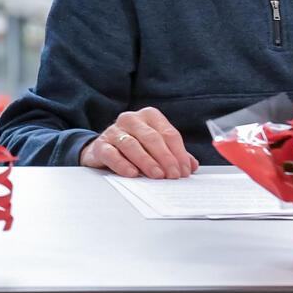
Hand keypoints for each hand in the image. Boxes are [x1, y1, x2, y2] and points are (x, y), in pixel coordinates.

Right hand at [80, 107, 198, 178]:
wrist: (104, 149)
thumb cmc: (136, 147)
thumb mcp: (157, 147)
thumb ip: (174, 154)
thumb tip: (191, 165)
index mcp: (149, 116)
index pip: (168, 133)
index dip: (179, 153)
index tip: (184, 170)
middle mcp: (131, 119)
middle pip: (151, 138)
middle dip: (165, 158)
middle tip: (173, 175)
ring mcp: (114, 131)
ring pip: (132, 145)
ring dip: (146, 161)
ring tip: (157, 175)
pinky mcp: (101, 145)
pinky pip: (112, 154)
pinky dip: (122, 164)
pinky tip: (132, 173)